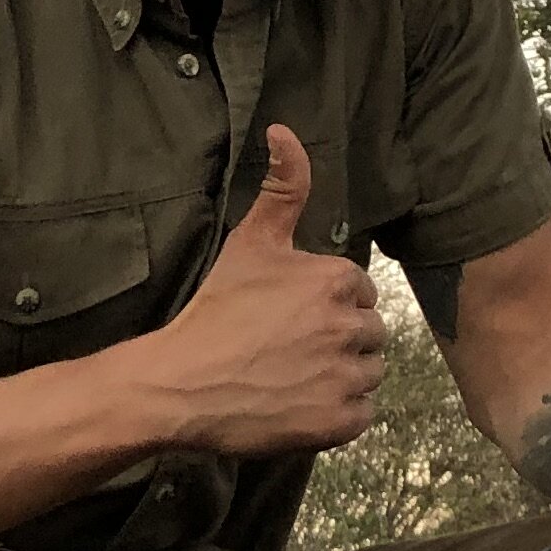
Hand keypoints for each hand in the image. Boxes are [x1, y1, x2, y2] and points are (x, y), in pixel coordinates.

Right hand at [140, 124, 383, 455]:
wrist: (180, 384)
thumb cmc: (215, 311)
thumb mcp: (250, 242)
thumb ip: (282, 187)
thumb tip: (284, 129)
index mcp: (337, 280)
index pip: (360, 294)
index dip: (329, 306)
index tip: (293, 318)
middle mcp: (350, 326)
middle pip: (370, 334)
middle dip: (339, 341)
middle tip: (291, 351)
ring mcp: (346, 376)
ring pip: (369, 373)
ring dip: (343, 377)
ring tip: (296, 378)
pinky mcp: (340, 421)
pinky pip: (362, 414)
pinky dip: (339, 414)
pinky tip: (301, 404)